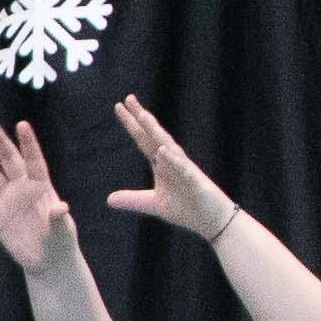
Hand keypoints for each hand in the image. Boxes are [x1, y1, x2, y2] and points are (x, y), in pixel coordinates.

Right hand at [0, 123, 84, 274]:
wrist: (48, 261)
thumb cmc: (61, 243)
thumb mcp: (63, 232)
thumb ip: (59, 219)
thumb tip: (60, 207)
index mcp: (41, 188)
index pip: (34, 161)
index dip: (28, 143)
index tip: (22, 124)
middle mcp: (22, 190)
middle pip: (9, 163)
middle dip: (0, 145)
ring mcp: (7, 203)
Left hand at [106, 96, 241, 245]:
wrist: (212, 221)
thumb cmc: (187, 209)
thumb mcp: (153, 204)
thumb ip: (132, 200)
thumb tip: (108, 199)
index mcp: (162, 164)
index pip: (143, 140)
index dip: (132, 124)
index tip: (119, 107)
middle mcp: (173, 161)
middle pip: (154, 136)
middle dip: (141, 118)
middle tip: (128, 98)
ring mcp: (185, 169)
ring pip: (168, 146)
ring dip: (156, 131)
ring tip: (143, 115)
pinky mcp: (195, 182)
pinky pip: (182, 169)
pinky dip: (172, 160)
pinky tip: (162, 150)